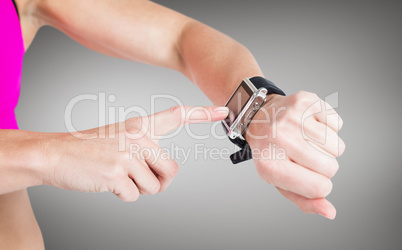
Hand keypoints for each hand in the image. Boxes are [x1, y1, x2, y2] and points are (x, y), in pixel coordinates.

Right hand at [39, 105, 228, 200]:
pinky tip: (106, 181)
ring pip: (154, 187)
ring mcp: (128, 155)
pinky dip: (122, 195)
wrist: (54, 153)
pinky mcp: (118, 173)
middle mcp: (138, 137)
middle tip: (136, 176)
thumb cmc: (89, 149)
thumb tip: (167, 176)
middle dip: (158, 181)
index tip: (222, 110)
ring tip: (116, 175)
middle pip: (171, 171)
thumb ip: (148, 151)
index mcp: (140, 126)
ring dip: (137, 188)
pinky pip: (135, 196)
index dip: (202, 113)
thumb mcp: (120, 138)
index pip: (176, 115)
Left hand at [246, 91, 344, 218]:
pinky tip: (310, 125)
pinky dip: (329, 127)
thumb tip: (330, 212)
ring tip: (306, 140)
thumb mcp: (280, 180)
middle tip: (305, 156)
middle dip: (324, 166)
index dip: (321, 186)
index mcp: (270, 165)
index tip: (310, 177)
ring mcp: (292, 118)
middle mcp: (279, 139)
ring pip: (337, 146)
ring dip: (327, 147)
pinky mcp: (305, 101)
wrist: (258, 117)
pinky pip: (338, 124)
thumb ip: (304, 201)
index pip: (318, 187)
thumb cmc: (272, 152)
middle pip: (331, 167)